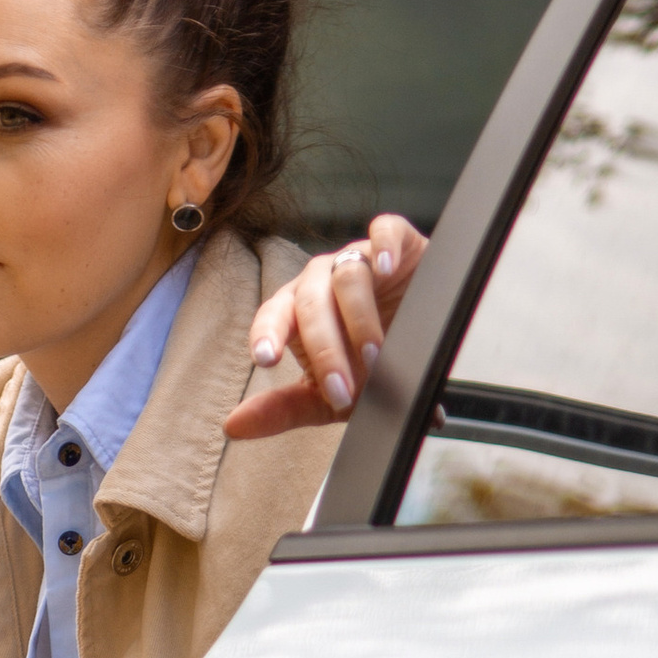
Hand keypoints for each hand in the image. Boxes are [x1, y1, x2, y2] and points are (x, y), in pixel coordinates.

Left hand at [221, 213, 425, 439]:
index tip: (266, 360)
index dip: (268, 334)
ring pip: (347, 274)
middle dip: (325, 350)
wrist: (424, 340)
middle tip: (342, 391)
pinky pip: (385, 230)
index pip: (272, 316)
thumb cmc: (367, 364)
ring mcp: (358, 257)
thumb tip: (233, 426)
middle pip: (311, 304)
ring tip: (375, 355)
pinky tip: (386, 268)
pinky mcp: (398, 243)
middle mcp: (321, 280)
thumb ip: (283, 409)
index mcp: (296, 310)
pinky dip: (384, 245)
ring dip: (359, 317)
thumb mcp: (326, 396)